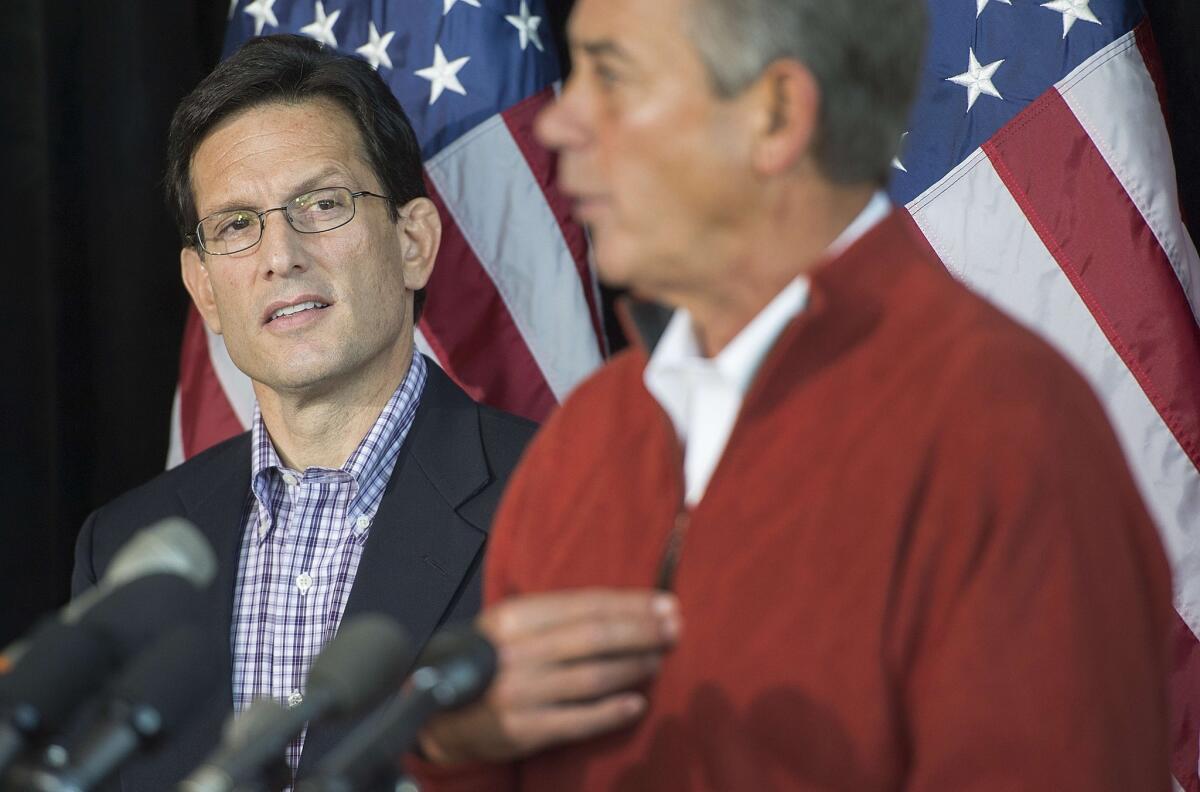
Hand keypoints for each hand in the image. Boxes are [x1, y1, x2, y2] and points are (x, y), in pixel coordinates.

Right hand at [418, 588, 680, 764]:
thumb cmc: (489, 664)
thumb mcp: (510, 627)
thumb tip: (626, 608)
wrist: (442, 716)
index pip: (584, 605)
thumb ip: (557, 616)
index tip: (666, 603)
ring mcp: (520, 693)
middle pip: (594, 637)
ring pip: (592, 676)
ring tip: (659, 659)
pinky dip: (612, 711)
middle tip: (675, 629)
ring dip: (633, 666)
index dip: (630, 604)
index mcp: (513, 619)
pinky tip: (637, 703)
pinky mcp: (524, 729)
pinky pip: (579, 719)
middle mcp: (516, 653)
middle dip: (641, 631)